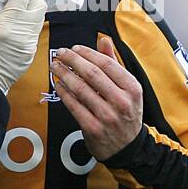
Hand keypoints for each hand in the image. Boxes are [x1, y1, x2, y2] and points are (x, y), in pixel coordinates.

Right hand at [0, 0, 47, 92]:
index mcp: (11, 23)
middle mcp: (26, 33)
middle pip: (39, 5)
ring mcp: (30, 45)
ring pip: (38, 19)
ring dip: (29, 10)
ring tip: (12, 9)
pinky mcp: (30, 54)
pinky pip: (33, 33)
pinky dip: (26, 25)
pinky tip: (12, 27)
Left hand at [50, 37, 143, 159]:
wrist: (128, 148)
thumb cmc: (126, 114)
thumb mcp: (128, 89)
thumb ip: (115, 64)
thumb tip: (103, 41)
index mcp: (132, 88)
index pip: (107, 64)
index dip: (87, 53)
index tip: (75, 48)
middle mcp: (121, 101)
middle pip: (92, 73)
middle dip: (72, 60)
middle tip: (60, 54)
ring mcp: (107, 116)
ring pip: (80, 89)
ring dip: (64, 74)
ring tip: (55, 66)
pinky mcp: (93, 128)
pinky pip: (74, 106)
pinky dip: (63, 93)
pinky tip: (58, 84)